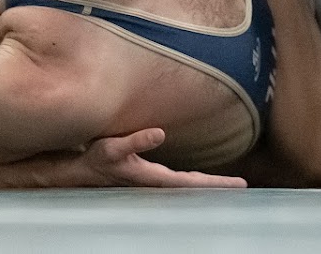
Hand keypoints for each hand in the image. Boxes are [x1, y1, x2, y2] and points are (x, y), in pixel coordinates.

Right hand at [78, 128, 246, 187]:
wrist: (78, 171)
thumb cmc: (94, 158)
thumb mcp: (111, 147)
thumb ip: (135, 141)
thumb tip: (160, 133)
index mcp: (153, 178)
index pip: (193, 182)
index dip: (216, 183)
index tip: (240, 185)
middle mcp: (156, 182)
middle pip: (194, 185)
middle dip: (217, 186)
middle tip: (242, 185)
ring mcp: (153, 180)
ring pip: (187, 184)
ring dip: (206, 184)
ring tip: (227, 183)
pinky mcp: (148, 175)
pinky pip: (177, 180)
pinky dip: (192, 179)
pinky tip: (197, 177)